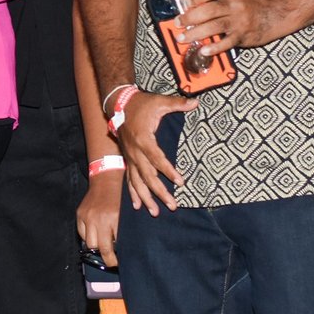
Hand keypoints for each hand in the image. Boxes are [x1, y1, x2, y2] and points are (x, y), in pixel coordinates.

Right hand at [77, 170, 121, 268]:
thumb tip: (121, 249)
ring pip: (88, 242)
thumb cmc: (120, 197)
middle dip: (106, 257)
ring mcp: (86, 216)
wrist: (106, 180)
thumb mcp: (125, 215)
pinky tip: (96, 235)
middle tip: (112, 261)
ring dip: (96, 247)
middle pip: (98, 248)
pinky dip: (88, 236)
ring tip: (104, 247)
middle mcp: (97, 219)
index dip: (114, 260)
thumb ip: (121, 232)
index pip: (110, 248)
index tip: (117, 264)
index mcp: (112, 219)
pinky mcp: (80, 214)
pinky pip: (82, 233)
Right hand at [113, 91, 195, 215]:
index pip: (157, 159)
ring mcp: (129, 157)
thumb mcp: (159, 102)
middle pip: (147, 176)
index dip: (169, 171)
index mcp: (143, 139)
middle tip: (173, 205)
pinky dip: (133, 193)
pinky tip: (137, 205)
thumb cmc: (141, 104)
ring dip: (145, 198)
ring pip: (136, 182)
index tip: (180, 182)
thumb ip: (177, 103)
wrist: (118, 103)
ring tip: (155, 212)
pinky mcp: (127, 159)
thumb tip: (195, 102)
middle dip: (159, 192)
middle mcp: (134, 152)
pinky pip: (129, 179)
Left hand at [176, 0, 297, 54]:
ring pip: (213, 27)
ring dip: (195, 34)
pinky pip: (226, 43)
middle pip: (207, 11)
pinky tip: (203, 50)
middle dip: (188, 18)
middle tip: (178, 22)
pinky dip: (214, 48)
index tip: (182, 2)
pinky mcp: (244, 35)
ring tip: (183, 37)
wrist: (281, 11)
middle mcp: (234, 4)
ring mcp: (239, 21)